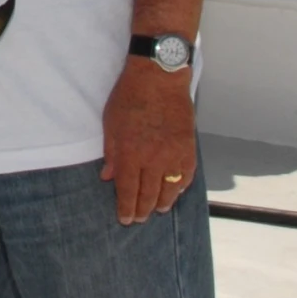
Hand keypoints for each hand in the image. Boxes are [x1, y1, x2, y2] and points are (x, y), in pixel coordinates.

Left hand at [100, 59, 195, 223]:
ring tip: (158, 210)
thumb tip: (108, 177)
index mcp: (130, 154)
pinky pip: (186, 175)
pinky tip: (175, 192)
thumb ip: (111, 153)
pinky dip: (180, 187)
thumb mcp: (110, 124)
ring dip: (162, 203)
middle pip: (148, 195)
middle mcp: (152, 160)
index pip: (128, 191)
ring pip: (169, 190)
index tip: (125, 220)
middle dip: (142, 211)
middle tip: (138, 219)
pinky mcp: (188, 148)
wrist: (159, 78)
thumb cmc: (129, 97)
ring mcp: (173, 155)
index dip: (126, 208)